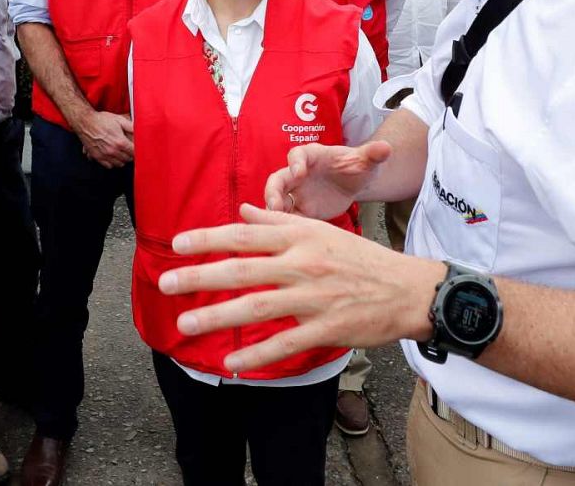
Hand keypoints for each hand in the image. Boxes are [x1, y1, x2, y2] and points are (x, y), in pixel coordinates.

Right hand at [75, 110, 133, 167]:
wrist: (85, 122)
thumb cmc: (101, 120)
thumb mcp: (119, 120)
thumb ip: (131, 127)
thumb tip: (140, 132)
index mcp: (120, 142)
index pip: (134, 153)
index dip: (138, 150)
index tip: (137, 147)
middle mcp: (113, 150)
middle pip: (128, 159)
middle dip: (130, 154)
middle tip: (129, 148)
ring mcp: (105, 155)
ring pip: (120, 164)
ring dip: (123, 159)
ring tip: (122, 152)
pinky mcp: (98, 157)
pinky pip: (109, 166)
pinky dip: (113, 163)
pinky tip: (113, 156)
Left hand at [159, 204, 443, 372]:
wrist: (408, 290)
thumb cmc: (362, 259)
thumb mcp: (321, 230)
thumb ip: (278, 223)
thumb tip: (243, 212)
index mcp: (300, 238)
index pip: (245, 235)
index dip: (209, 239)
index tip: (178, 245)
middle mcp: (303, 264)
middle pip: (243, 270)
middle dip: (200, 277)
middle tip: (166, 283)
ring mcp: (314, 298)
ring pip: (257, 308)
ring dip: (218, 317)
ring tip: (186, 323)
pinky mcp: (326, 328)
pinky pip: (284, 344)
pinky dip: (256, 355)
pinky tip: (231, 363)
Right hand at [264, 141, 392, 220]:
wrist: (355, 183)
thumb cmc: (356, 166)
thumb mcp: (366, 160)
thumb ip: (373, 154)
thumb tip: (386, 148)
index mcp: (311, 156)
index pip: (297, 154)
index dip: (295, 162)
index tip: (299, 172)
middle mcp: (298, 173)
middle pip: (277, 179)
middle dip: (273, 191)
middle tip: (274, 204)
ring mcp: (296, 192)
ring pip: (277, 200)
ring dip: (272, 211)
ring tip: (273, 223)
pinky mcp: (300, 210)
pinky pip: (287, 218)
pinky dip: (284, 225)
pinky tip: (288, 236)